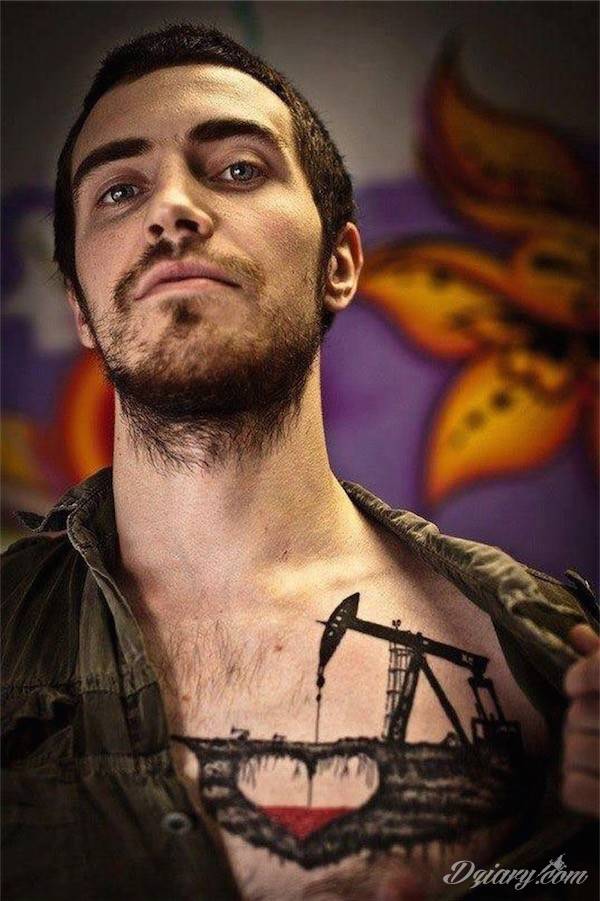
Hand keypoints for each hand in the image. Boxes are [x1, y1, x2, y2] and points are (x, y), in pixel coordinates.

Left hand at [562, 622, 599, 817]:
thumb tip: (577, 633)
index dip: (581, 676)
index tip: (576, 685)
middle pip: (581, 713)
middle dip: (579, 719)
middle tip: (593, 726)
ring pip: (575, 750)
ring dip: (574, 752)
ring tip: (592, 754)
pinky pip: (575, 789)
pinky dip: (576, 786)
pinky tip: (593, 784)